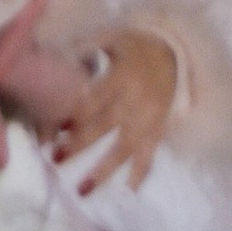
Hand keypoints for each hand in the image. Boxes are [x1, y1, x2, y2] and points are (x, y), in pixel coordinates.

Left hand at [49, 28, 177, 194]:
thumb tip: (60, 55)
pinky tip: (127, 192)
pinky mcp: (159, 129)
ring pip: (126, 147)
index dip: (78, 113)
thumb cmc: (136, 47)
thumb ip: (89, 46)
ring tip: (83, 189)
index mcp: (123, 74)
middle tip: (57, 159)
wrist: (174, 53)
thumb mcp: (114, 38)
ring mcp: (149, 117)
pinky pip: (150, 154)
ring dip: (104, 170)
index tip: (58, 129)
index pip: (97, 97)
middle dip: (81, 144)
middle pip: (107, 125)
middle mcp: (136, 98)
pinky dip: (141, 173)